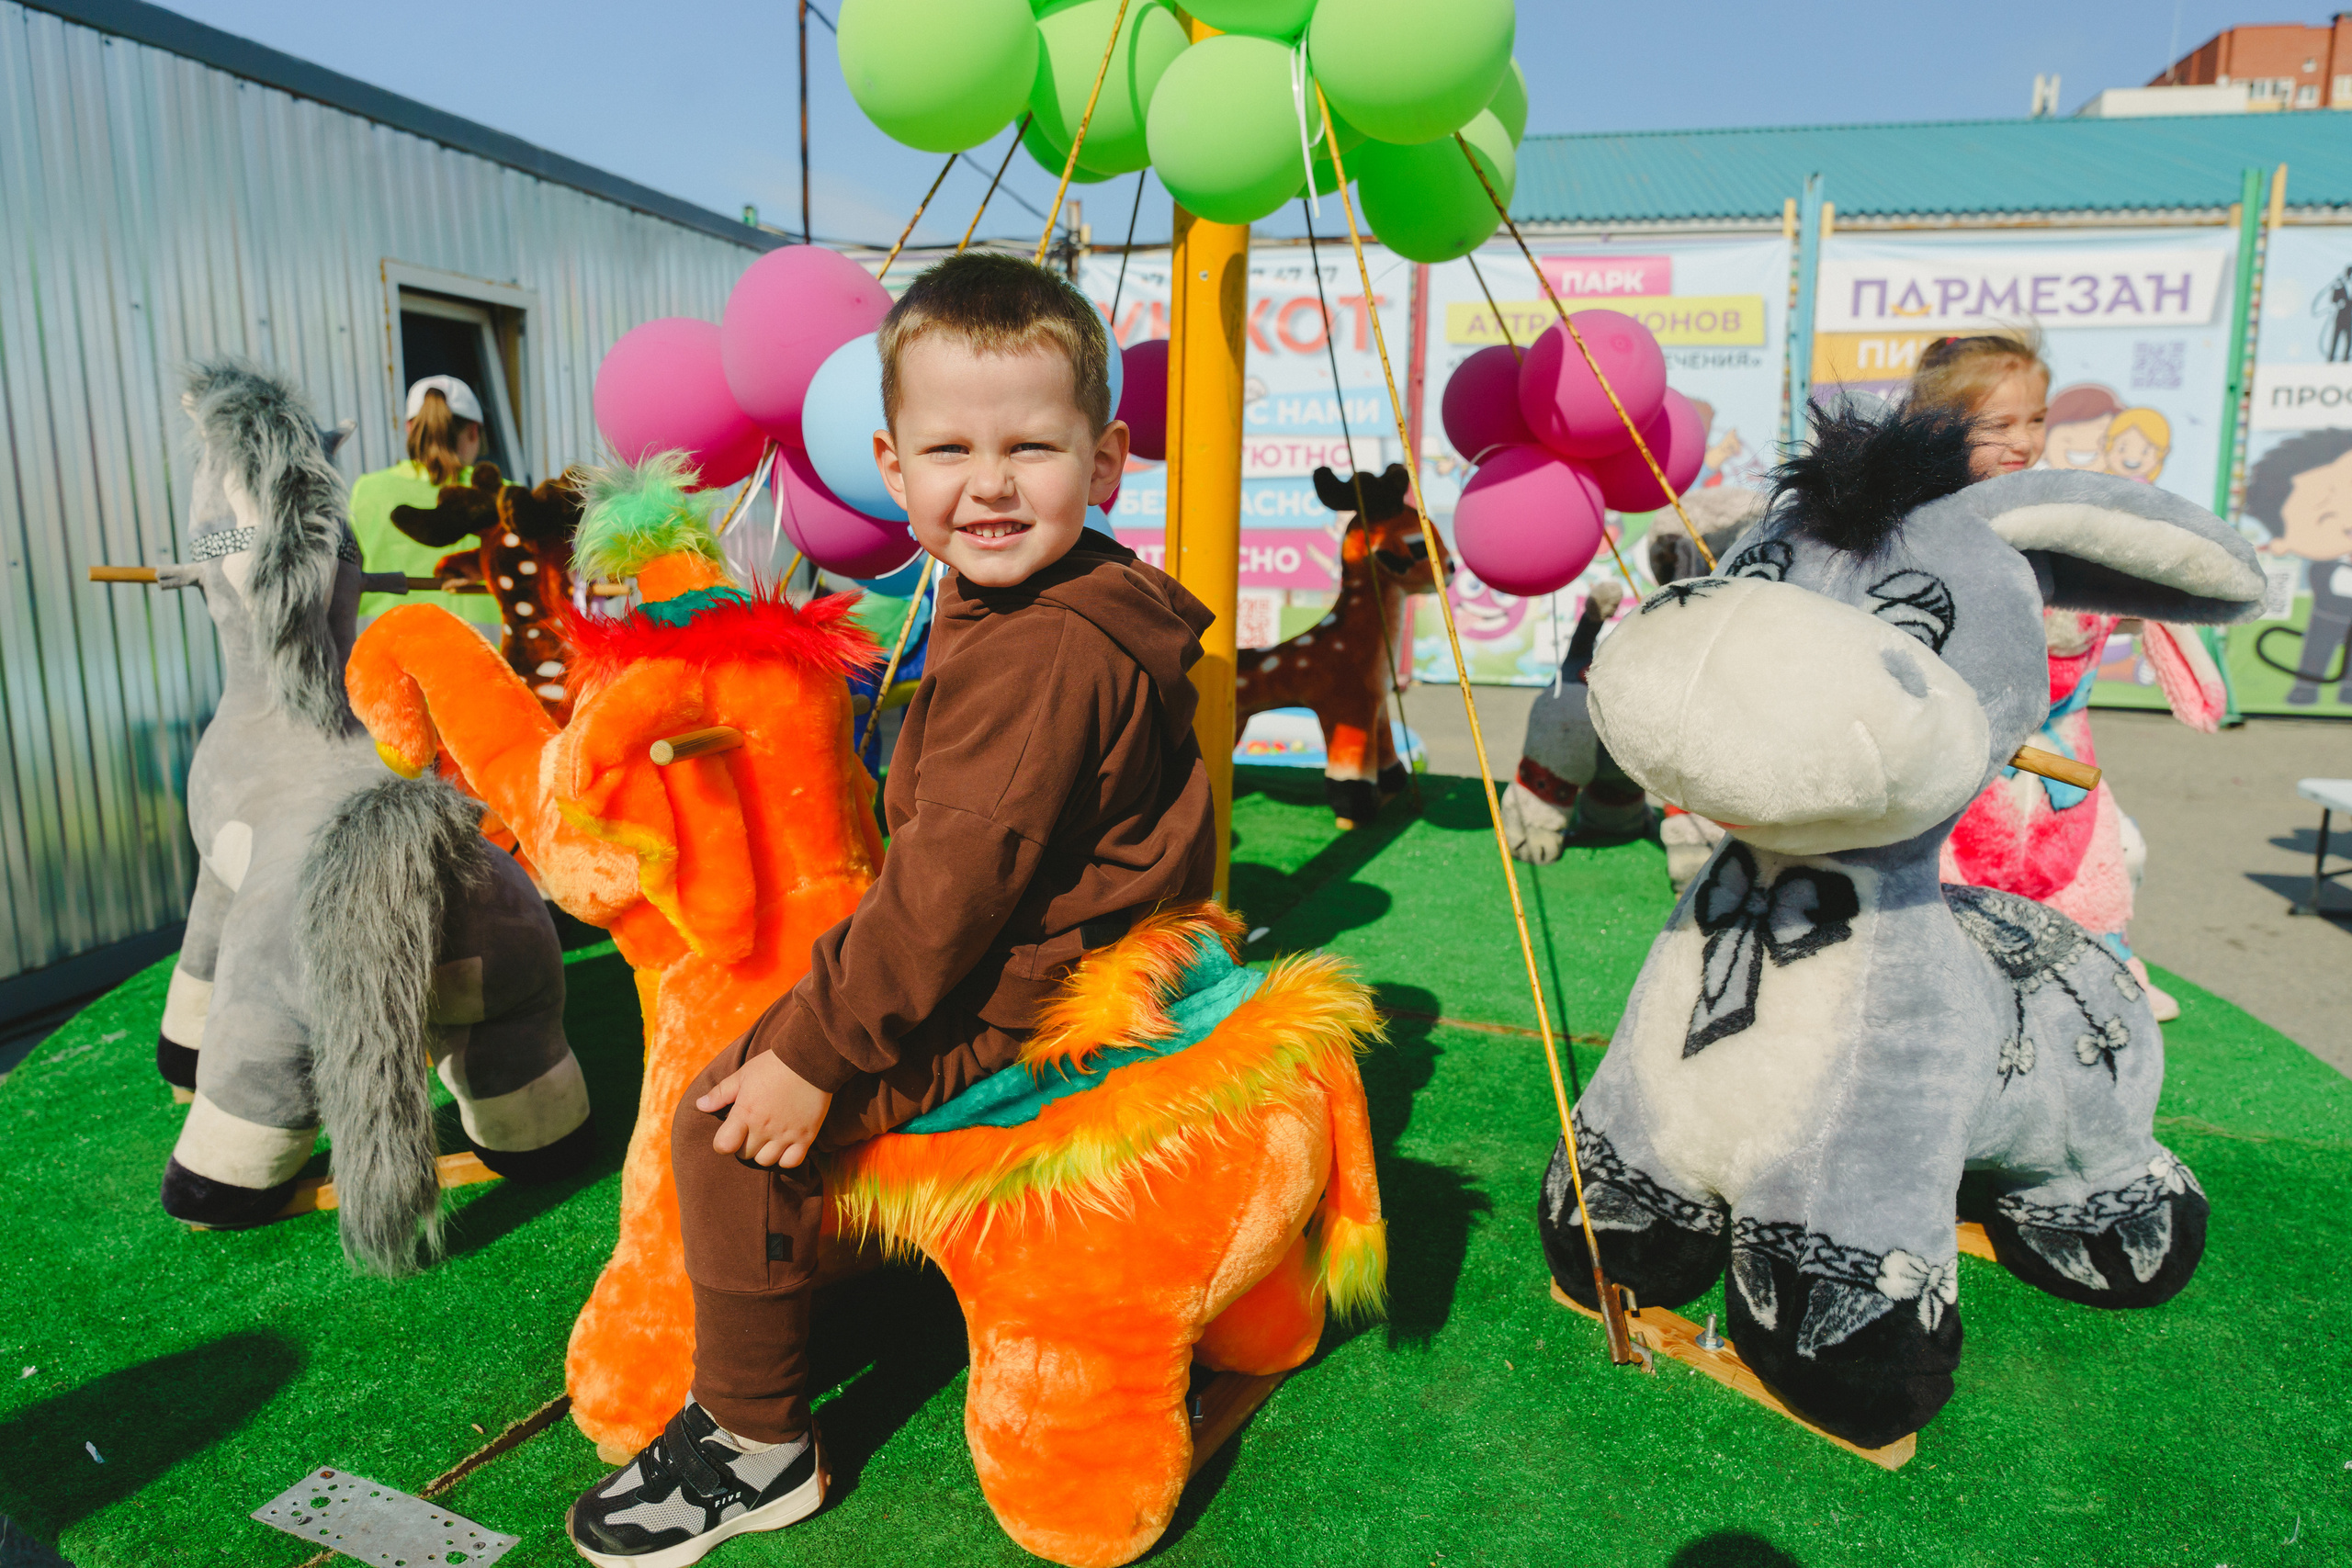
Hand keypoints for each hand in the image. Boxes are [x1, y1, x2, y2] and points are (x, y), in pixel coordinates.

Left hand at [698, 1052, 830, 1167]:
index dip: (723, 1143)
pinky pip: (791, 1162)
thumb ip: (720, 1093)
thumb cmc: (773, 1065)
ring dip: (763, 1152)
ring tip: (767, 1139)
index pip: (724, 1146)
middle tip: (750, 1132)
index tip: (729, 1134)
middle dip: (743, 1146)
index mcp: (745, 1112)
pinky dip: (785, 1158)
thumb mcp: (743, 1075)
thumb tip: (700, 1105)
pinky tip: (784, 1145)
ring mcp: (786, 1134)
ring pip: (766, 1161)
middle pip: (745, 1155)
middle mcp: (764, 1128)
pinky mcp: (806, 1136)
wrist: (809, 1059)